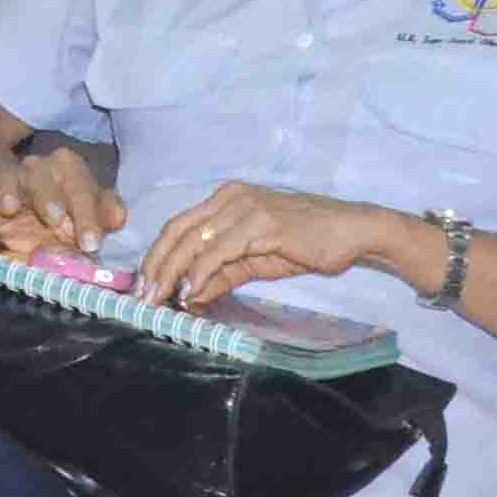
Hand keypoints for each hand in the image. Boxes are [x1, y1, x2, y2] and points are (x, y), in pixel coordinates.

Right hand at [0, 145, 127, 261]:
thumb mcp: (87, 223)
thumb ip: (103, 219)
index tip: (91, 243)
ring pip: (15, 178)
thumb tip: (118, 217)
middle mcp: (44, 172)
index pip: (84, 187)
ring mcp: (14, 182)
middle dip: (52, 198)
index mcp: (74, 176)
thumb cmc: (65, 224)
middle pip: (47, 176)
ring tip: (10, 207)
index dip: (89, 213)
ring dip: (12, 191)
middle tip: (55, 221)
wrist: (27, 223)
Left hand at [136, 183, 405, 308]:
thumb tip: (188, 295)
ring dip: (172, 272)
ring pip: (194, 240)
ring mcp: (245, 207)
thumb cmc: (306, 243)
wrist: (353, 232)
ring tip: (161, 298)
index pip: (178, 227)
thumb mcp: (255, 260)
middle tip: (144, 297)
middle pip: (177, 231)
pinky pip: (221, 250)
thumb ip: (221, 275)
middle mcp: (229, 197)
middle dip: (156, 266)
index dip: (157, 256)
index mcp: (224, 200)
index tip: (143, 285)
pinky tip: (191, 290)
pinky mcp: (262, 224)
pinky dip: (201, 271)